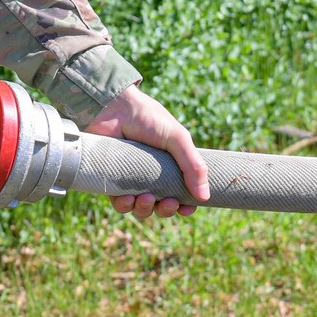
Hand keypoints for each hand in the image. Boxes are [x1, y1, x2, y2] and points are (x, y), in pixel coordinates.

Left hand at [82, 85, 210, 220]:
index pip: (181, 193)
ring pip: (141, 209)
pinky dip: (125, 206)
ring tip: (146, 198)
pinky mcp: (111, 180)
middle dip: (167, 210)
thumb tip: (205, 197)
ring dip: (146, 210)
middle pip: (162, 206)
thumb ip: (193, 166)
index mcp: (170, 166)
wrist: (113, 107)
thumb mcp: (177, 139)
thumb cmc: (147, 118)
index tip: (187, 208)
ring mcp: (131, 179)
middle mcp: (151, 175)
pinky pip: (119, 204)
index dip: (185, 206)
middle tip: (168, 202)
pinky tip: (128, 198)